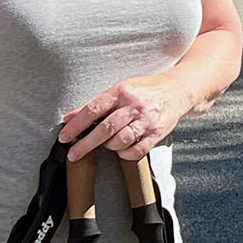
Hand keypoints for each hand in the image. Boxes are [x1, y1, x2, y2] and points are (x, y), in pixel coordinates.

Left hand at [60, 74, 194, 161]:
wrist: (178, 90)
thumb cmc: (145, 89)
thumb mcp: (120, 89)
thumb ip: (96, 104)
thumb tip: (70, 117)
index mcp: (122, 91)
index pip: (94, 109)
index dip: (77, 125)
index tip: (64, 136)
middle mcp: (134, 105)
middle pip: (106, 128)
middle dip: (86, 144)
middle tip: (73, 154)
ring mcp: (147, 120)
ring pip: (121, 140)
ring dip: (108, 147)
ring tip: (104, 145)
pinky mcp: (157, 133)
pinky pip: (137, 150)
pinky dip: (125, 154)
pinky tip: (121, 150)